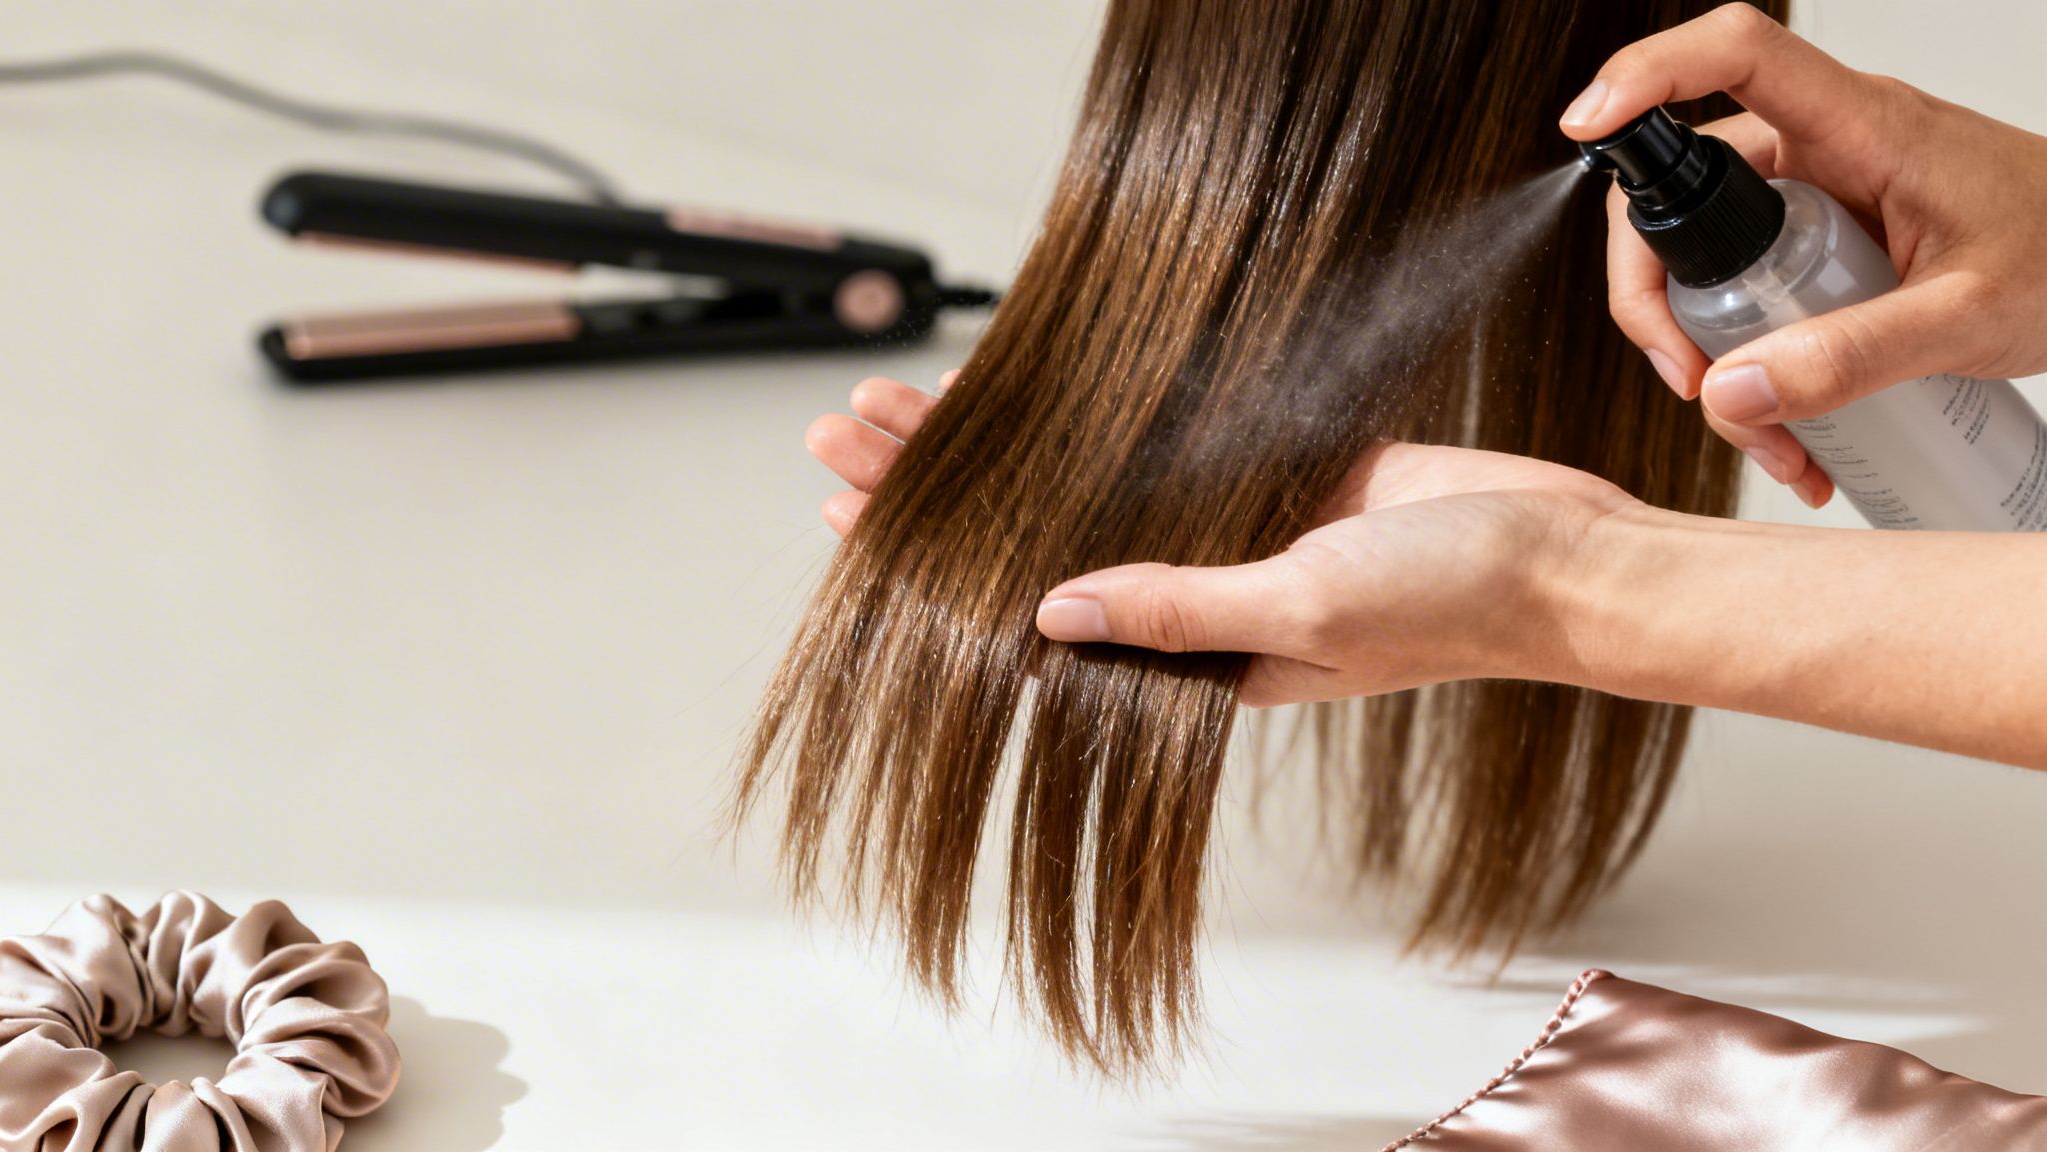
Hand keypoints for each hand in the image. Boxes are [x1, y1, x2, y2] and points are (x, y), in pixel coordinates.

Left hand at [807, 375, 1635, 705]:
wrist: (1569, 556)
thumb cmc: (1454, 607)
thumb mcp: (1303, 611)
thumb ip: (1179, 608)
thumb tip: (1051, 611)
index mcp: (1195, 661)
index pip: (1027, 614)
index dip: (935, 565)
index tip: (851, 519)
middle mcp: (1199, 601)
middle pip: (1034, 539)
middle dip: (939, 490)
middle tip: (840, 435)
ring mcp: (1237, 533)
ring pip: (1085, 485)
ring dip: (1001, 443)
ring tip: (905, 400)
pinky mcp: (1282, 477)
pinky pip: (1165, 447)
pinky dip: (1099, 418)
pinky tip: (1034, 390)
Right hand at [1560, 3, 2046, 507]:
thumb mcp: (1971, 317)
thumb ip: (1854, 357)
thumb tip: (1732, 392)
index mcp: (1863, 126)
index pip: (1736, 55)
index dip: (1648, 73)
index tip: (1586, 125)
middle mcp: (1822, 149)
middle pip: (1682, 190)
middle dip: (1659, 297)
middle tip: (1693, 379)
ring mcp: (1813, 198)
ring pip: (1703, 262)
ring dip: (1708, 357)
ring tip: (1767, 436)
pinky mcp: (1813, 245)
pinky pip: (1742, 297)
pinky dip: (1746, 370)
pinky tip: (1790, 430)